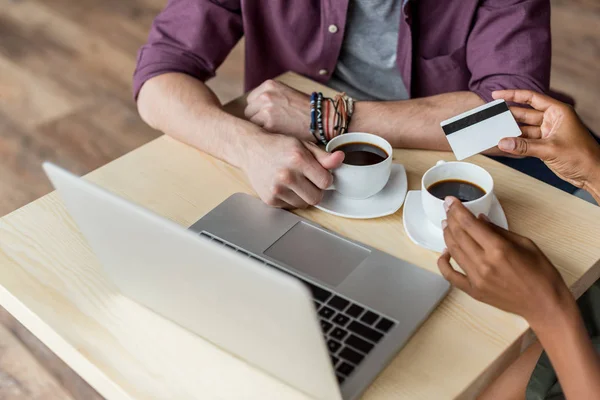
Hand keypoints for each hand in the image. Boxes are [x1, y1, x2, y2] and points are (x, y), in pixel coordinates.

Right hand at [239, 133, 343, 208]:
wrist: (250, 149)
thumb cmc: (278, 146)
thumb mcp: (303, 145)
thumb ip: (323, 156)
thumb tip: (341, 158)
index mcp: (298, 159)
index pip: (326, 182)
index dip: (324, 178)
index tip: (318, 173)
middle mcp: (286, 175)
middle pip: (316, 198)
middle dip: (316, 190)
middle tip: (308, 180)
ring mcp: (276, 189)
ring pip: (304, 204)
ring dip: (304, 196)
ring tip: (295, 182)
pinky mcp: (269, 199)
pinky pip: (290, 206)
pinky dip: (291, 199)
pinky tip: (284, 186)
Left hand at [245, 80, 311, 140]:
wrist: (322, 118)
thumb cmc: (306, 109)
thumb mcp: (286, 93)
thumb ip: (270, 97)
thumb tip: (254, 108)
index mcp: (269, 85)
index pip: (251, 100)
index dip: (259, 109)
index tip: (268, 115)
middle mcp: (265, 95)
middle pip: (249, 111)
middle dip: (258, 118)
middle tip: (273, 124)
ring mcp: (266, 109)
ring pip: (252, 122)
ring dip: (261, 127)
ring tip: (277, 129)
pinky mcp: (269, 124)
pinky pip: (259, 131)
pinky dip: (266, 134)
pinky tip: (278, 134)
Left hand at [438, 197, 572, 326]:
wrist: (545, 304)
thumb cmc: (541, 272)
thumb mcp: (525, 243)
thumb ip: (499, 231)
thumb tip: (479, 219)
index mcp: (499, 249)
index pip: (469, 224)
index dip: (457, 210)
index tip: (450, 201)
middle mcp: (483, 263)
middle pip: (459, 236)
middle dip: (451, 219)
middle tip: (448, 210)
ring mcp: (476, 279)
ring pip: (453, 252)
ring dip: (447, 236)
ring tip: (447, 225)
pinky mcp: (473, 291)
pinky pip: (450, 276)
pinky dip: (443, 263)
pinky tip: (444, 253)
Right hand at [493, 89, 599, 188]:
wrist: (592, 174)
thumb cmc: (582, 156)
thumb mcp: (550, 149)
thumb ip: (524, 146)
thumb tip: (504, 142)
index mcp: (558, 112)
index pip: (532, 98)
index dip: (513, 95)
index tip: (497, 95)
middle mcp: (552, 119)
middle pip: (525, 113)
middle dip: (509, 115)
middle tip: (491, 116)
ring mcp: (548, 132)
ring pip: (524, 128)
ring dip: (511, 131)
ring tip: (495, 131)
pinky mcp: (545, 144)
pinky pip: (526, 140)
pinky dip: (516, 142)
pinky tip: (505, 143)